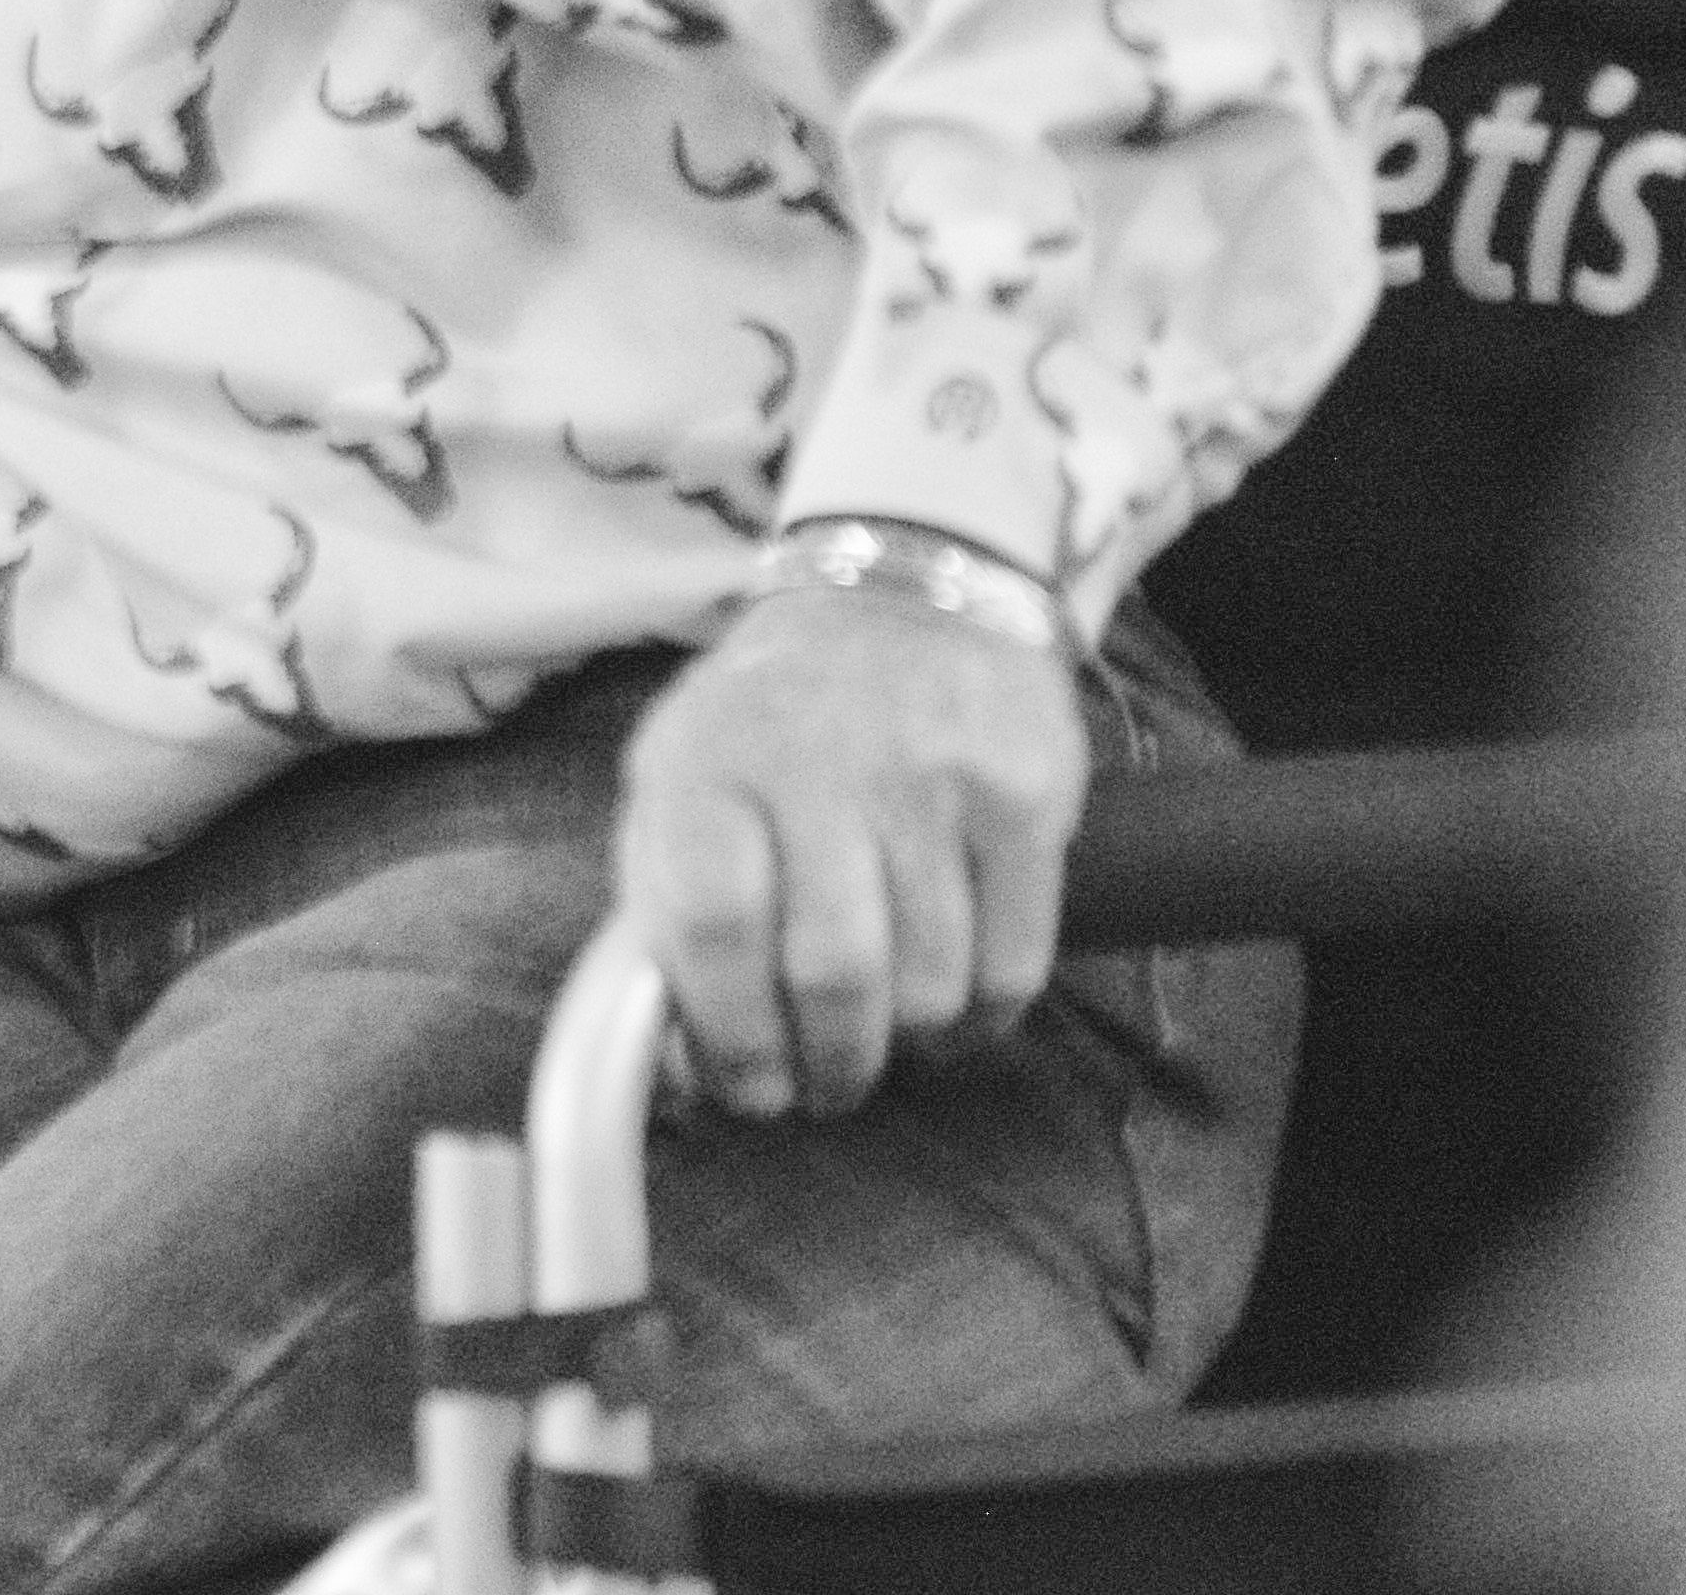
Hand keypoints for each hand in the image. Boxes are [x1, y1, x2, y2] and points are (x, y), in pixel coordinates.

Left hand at [612, 578, 1087, 1119]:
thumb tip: (671, 1069)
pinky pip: (1012, 960)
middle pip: (831, 971)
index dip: (728, 1032)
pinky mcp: (1023, 791)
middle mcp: (815, 759)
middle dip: (828, 1064)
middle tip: (824, 1092)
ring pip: (928, 981)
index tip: (746, 1088)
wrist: (904, 593)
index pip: (709, 924)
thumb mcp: (680, 775)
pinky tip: (954, 1016)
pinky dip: (982, 1018)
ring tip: (884, 1042)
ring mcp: (929, 771)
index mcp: (706, 760)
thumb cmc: (773, 720)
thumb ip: (662, 907)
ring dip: (904, 1046)